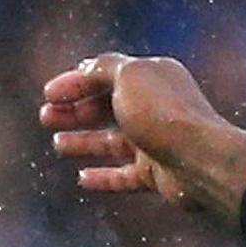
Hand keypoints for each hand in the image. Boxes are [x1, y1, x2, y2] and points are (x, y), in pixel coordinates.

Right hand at [39, 53, 245, 221]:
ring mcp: (157, 142)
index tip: (48, 93)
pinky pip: (124, 176)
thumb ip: (103, 69)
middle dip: (75, 111)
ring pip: (113, 142)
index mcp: (152, 77)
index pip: (106, 75)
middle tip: (45, 117)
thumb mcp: (128, 76)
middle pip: (108, 108)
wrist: (200, 160)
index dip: (75, 82)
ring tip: (57, 144)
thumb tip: (84, 67)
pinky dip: (103, 176)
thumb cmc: (163, 114)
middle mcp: (155, 107)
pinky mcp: (157, 174)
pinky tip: (82, 178)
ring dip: (84, 141)